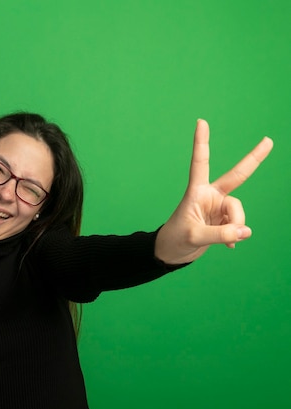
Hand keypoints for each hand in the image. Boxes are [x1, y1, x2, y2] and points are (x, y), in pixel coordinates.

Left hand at [155, 119, 272, 264]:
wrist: (172, 253)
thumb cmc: (175, 240)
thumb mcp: (195, 237)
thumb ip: (221, 235)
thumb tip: (245, 231)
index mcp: (197, 191)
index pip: (200, 162)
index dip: (201, 142)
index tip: (201, 121)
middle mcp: (210, 195)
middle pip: (237, 176)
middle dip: (254, 159)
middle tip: (269, 140)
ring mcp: (218, 207)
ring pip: (238, 211)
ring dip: (236, 226)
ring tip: (227, 241)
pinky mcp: (223, 220)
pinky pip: (238, 225)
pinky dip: (235, 236)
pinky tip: (229, 245)